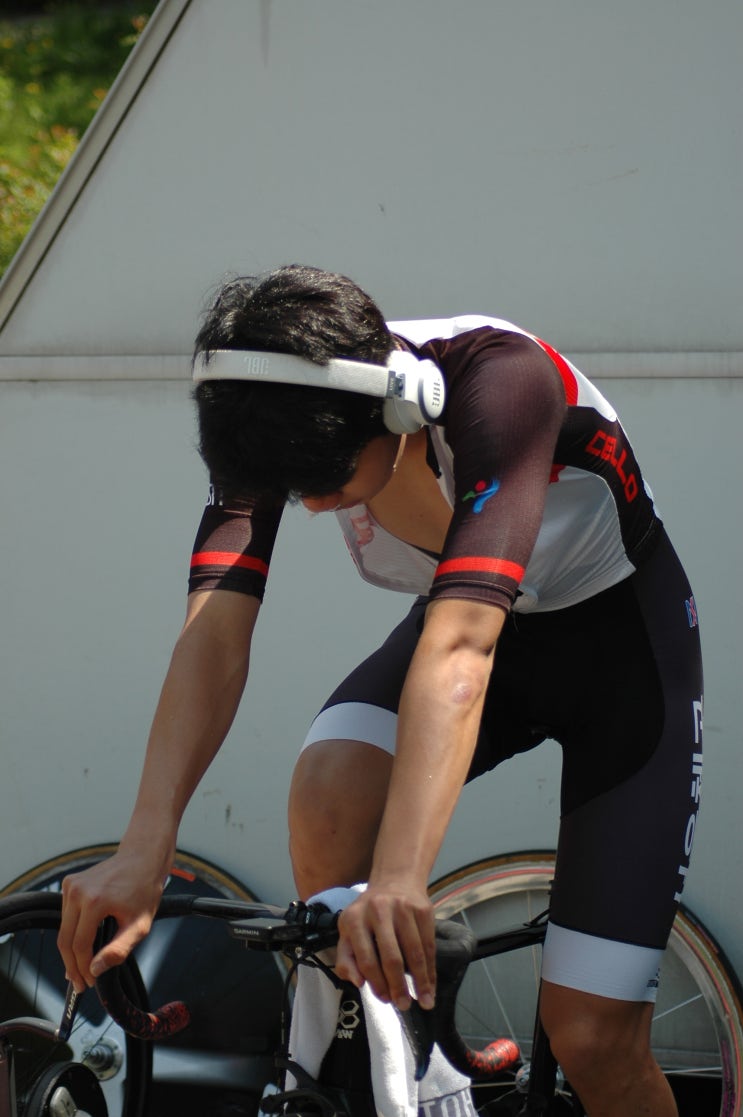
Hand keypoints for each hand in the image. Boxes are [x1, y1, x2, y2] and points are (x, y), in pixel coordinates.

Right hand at [58, 849, 166, 992]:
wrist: (143, 858)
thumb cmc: (144, 889)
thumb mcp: (139, 925)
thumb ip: (118, 950)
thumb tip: (95, 970)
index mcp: (94, 901)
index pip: (79, 946)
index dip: (83, 968)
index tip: (89, 982)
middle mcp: (77, 891)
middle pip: (65, 940)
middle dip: (72, 965)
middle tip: (80, 983)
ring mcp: (70, 885)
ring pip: (63, 929)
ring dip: (71, 951)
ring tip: (81, 968)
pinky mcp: (69, 883)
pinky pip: (66, 916)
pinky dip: (72, 932)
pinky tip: (81, 945)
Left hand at [334, 884, 435, 1010]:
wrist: (394, 880)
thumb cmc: (368, 915)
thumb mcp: (348, 931)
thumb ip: (346, 959)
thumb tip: (358, 983)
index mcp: (354, 918)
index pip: (365, 958)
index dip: (376, 983)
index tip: (384, 1000)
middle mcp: (378, 910)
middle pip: (391, 957)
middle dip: (398, 986)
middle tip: (403, 1005)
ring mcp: (402, 908)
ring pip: (414, 953)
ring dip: (420, 981)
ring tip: (423, 1000)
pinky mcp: (422, 909)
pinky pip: (428, 945)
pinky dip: (431, 968)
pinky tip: (431, 984)